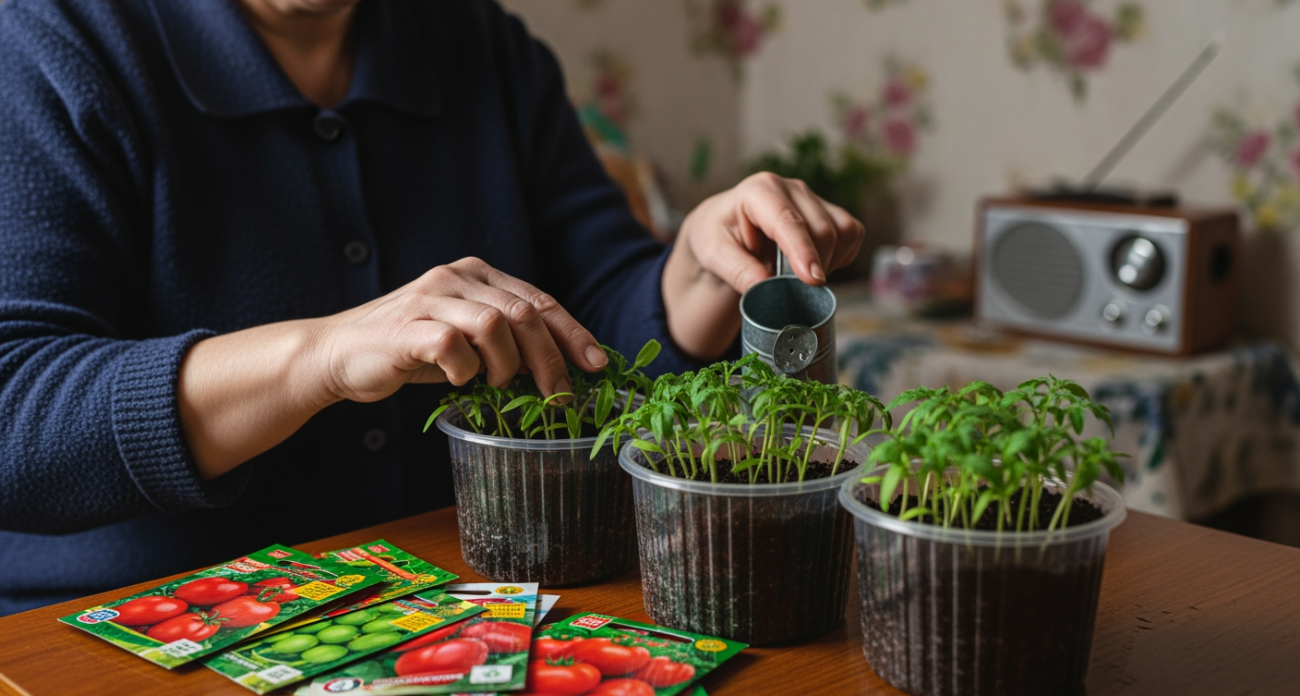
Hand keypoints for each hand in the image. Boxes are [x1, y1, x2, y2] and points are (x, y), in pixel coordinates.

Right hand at [312, 257, 606, 403]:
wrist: (339, 356)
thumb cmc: (409, 352)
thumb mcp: (466, 341)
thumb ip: (506, 341)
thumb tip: (560, 367)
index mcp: (476, 274)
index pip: (540, 300)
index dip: (573, 334)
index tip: (597, 365)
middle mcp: (456, 277)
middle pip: (526, 313)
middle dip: (551, 359)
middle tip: (558, 395)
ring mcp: (431, 298)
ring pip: (496, 325)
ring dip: (507, 365)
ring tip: (496, 385)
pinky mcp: (408, 326)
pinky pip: (455, 346)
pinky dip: (467, 371)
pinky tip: (460, 382)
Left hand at [677, 172, 865, 292]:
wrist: (727, 231)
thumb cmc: (717, 238)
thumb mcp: (713, 255)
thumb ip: (737, 270)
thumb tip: (764, 287)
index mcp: (758, 191)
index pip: (788, 221)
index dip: (803, 251)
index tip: (813, 279)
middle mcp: (791, 188)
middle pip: (822, 230)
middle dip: (814, 266)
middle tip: (792, 290)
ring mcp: (813, 198)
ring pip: (843, 232)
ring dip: (830, 262)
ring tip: (800, 277)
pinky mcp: (829, 210)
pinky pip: (852, 234)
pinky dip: (842, 256)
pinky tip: (815, 265)